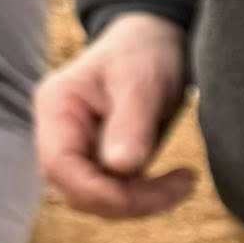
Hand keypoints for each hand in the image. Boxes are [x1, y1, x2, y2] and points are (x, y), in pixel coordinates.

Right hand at [35, 12, 194, 218]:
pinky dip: (145, 196)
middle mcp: (60, 132)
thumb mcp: (143, 80)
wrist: (157, 40)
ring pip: (98, 198)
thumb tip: (122, 168)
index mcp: (58, 108)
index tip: (151, 193)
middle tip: (183, 185)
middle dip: (128, 200)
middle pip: (77, 190)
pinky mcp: (101, 159)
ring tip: (185, 181)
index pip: (60, 166)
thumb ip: (131, 122)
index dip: (99, 191)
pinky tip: (177, 182)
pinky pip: (115, 192)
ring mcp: (79, 148)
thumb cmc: (146, 51)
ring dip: (141, 202)